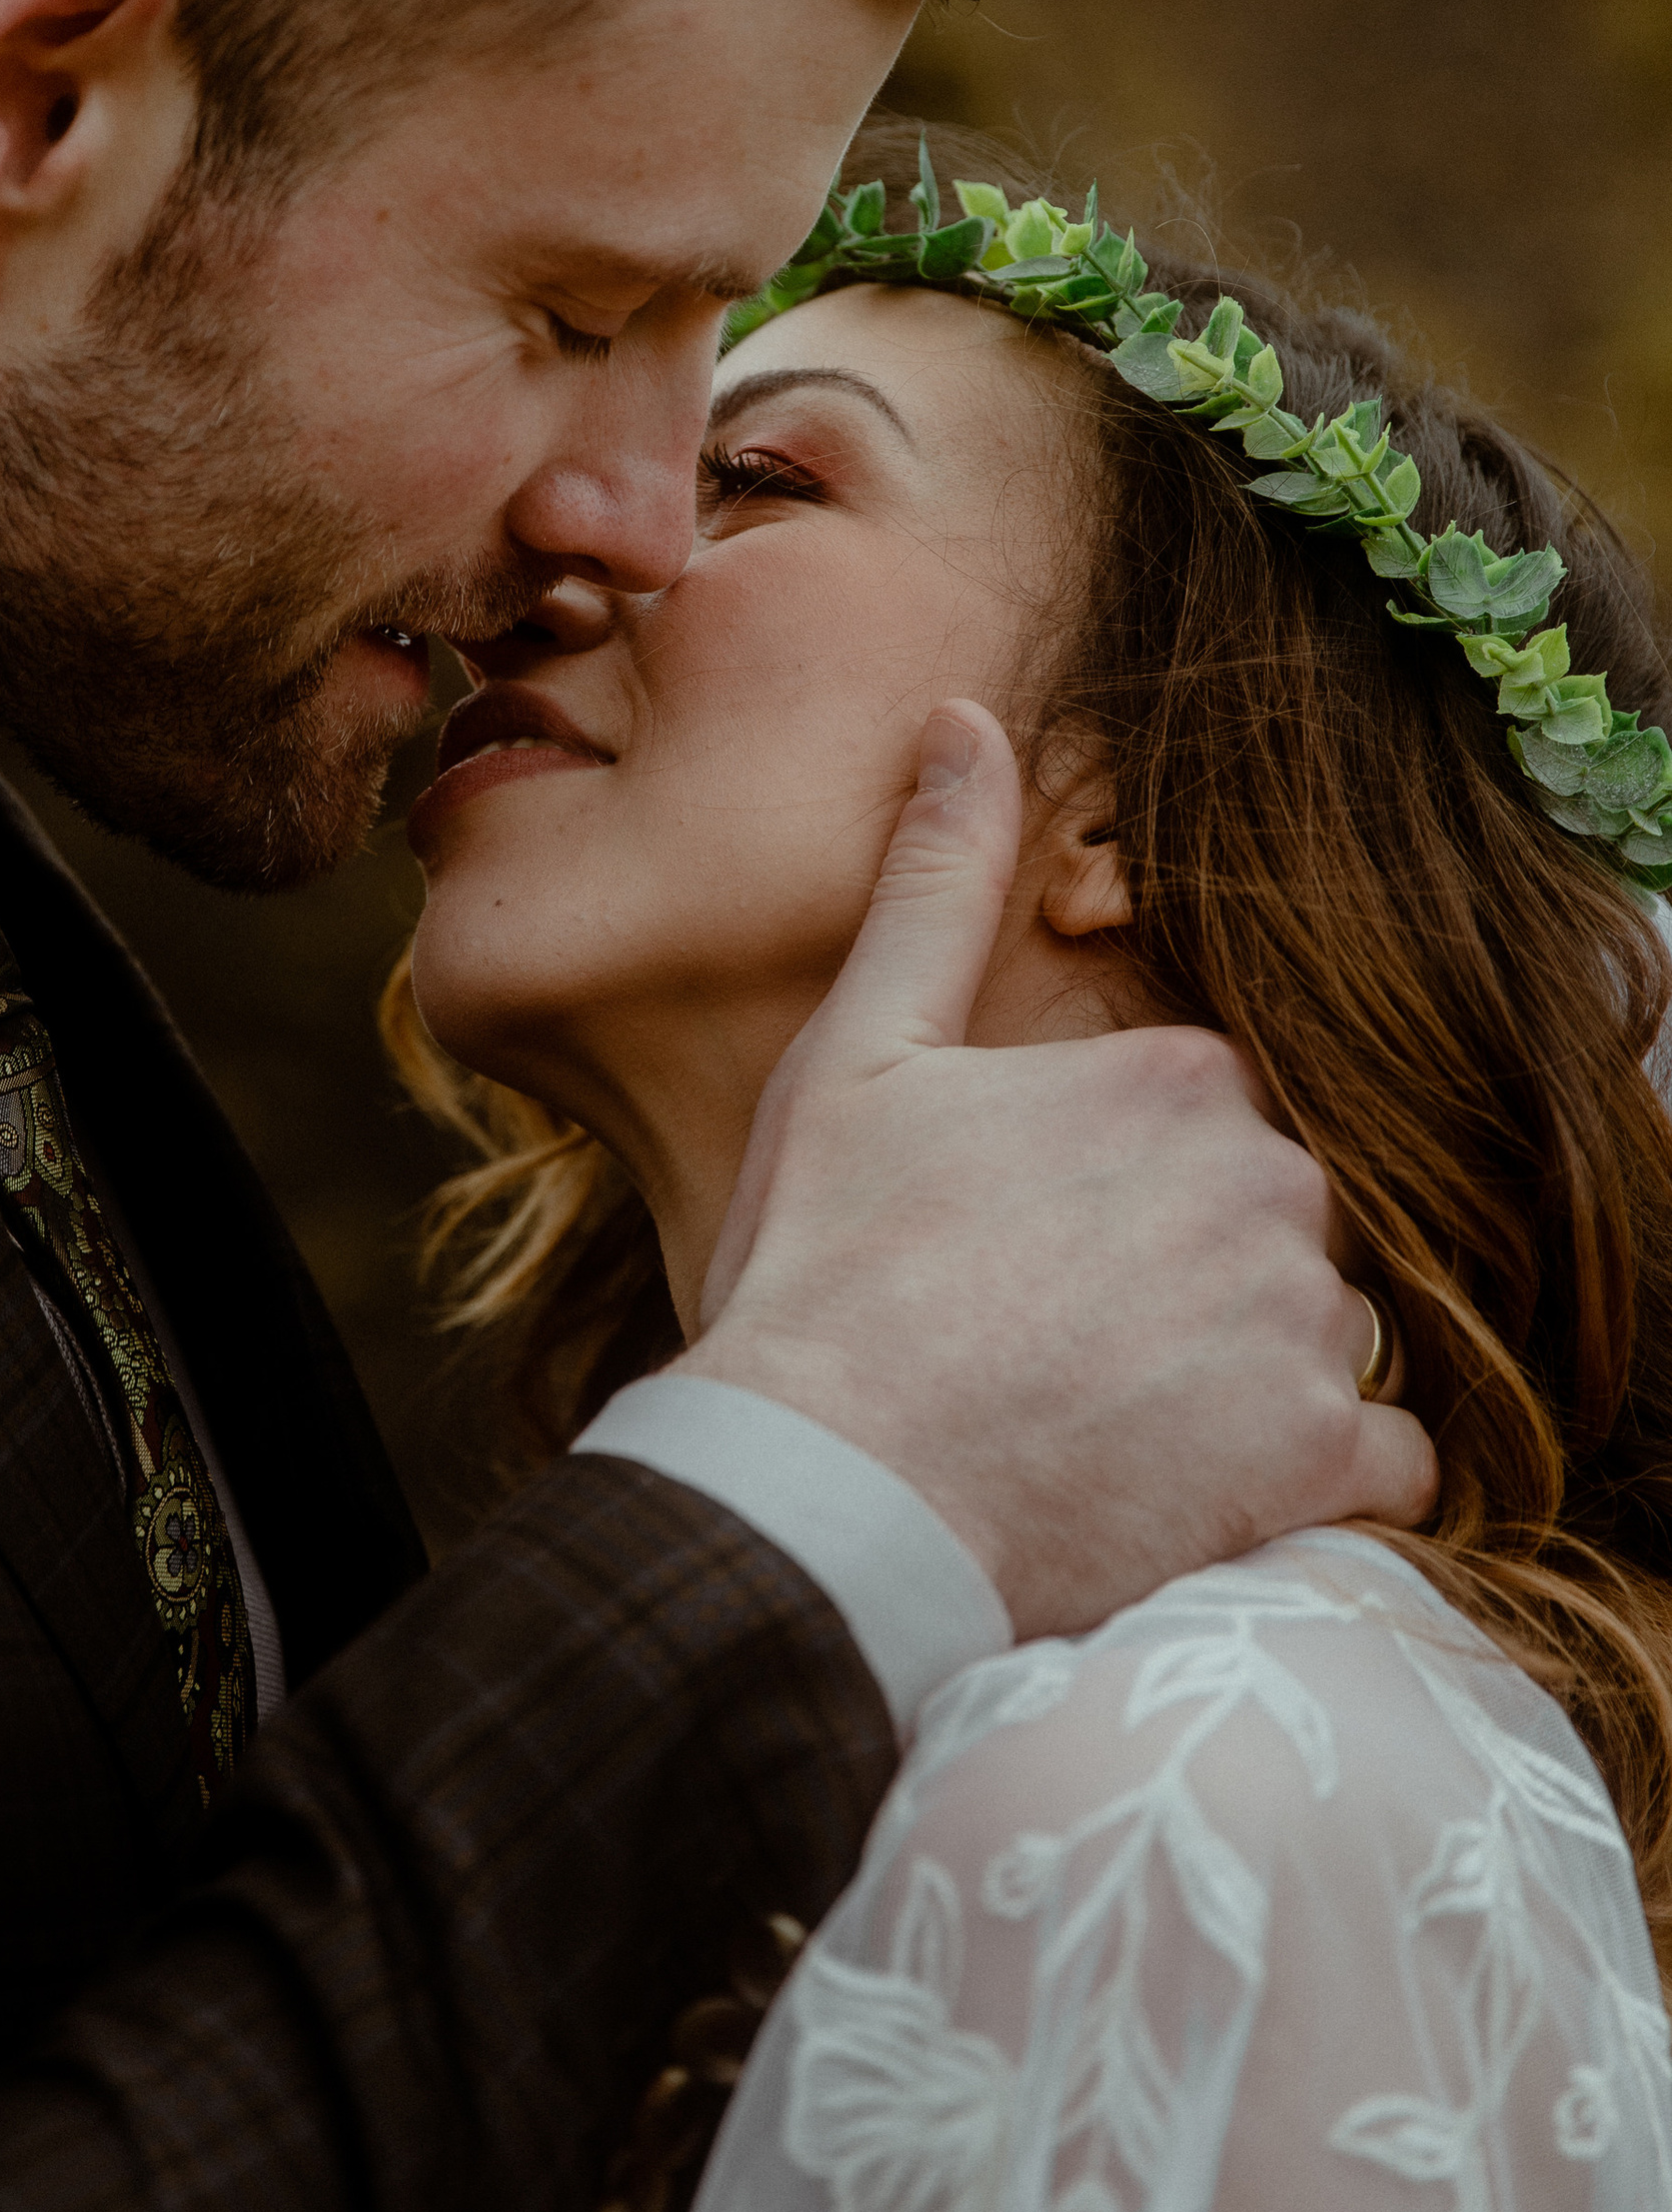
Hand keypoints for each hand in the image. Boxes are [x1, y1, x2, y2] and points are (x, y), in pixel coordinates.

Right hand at [689, 699, 1437, 1641]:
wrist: (832, 1492)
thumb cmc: (824, 1270)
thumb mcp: (859, 1053)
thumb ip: (937, 882)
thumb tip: (963, 719)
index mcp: (1175, 1075)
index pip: (1207, 1122)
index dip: (1121, 1189)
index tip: (1032, 1250)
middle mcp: (1270, 1180)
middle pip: (1276, 1221)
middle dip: (1198, 1277)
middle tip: (1059, 1348)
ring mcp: (1305, 1322)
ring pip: (1327, 1334)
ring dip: (1252, 1377)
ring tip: (1110, 1427)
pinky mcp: (1320, 1457)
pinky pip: (1388, 1464)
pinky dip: (1316, 1481)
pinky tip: (1200, 1488)